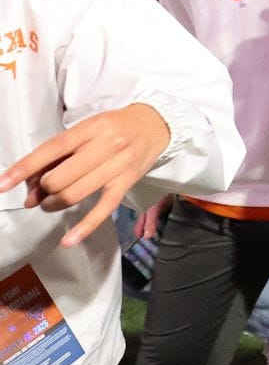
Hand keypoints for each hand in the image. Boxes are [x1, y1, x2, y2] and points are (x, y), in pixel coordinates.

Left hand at [0, 103, 171, 246]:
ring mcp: (117, 166)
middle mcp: (104, 146)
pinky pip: (103, 209)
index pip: (51, 150)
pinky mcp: (126, 183)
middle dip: (42, 190)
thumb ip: (60, 155)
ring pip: (75, 194)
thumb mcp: (86, 130)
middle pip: (60, 178)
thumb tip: (32, 190)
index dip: (25, 168)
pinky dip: (84, 227)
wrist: (156, 124)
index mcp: (90, 129)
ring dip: (54, 204)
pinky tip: (68, 240)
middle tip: (39, 193)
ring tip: (50, 204)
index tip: (3, 184)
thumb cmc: (113, 127)